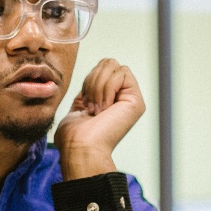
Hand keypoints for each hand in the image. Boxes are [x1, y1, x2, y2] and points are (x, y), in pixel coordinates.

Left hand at [54, 59, 144, 179]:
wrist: (80, 147)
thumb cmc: (74, 135)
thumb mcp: (79, 106)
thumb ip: (89, 91)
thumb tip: (91, 81)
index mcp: (110, 98)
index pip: (102, 67)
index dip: (89, 79)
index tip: (84, 103)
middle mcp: (123, 97)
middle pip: (108, 62)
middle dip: (92, 80)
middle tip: (90, 105)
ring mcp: (131, 98)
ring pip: (113, 65)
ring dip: (97, 86)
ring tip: (95, 108)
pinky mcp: (136, 100)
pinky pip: (122, 73)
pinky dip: (107, 88)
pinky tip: (104, 108)